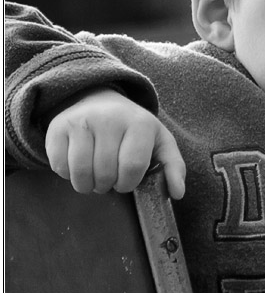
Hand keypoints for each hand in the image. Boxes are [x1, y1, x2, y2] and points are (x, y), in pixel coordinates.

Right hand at [44, 88, 185, 199]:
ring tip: (94, 177)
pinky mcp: (58, 127)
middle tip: (109, 178)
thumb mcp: (160, 142)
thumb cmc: (133, 129)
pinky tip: (78, 165)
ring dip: (87, 185)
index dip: (128, 183)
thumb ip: (174, 166)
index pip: (132, 167)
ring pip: (81, 173)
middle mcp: (110, 118)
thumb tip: (178, 193)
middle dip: (107, 185)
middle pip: (105, 173)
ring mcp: (82, 121)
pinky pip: (59, 166)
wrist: (99, 100)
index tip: (126, 181)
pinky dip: (67, 174)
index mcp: (140, 123)